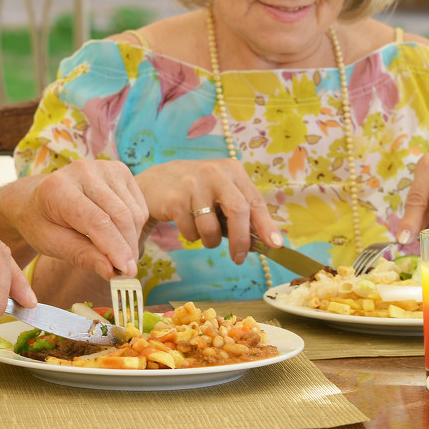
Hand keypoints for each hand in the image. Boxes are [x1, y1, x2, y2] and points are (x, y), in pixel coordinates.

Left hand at [5, 158, 148, 280]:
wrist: (37, 198)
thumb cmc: (41, 223)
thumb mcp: (52, 244)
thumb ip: (81, 256)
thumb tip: (112, 271)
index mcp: (59, 188)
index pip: (97, 221)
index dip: (115, 248)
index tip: (127, 272)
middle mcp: (83, 171)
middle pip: (120, 215)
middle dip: (127, 247)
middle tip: (127, 272)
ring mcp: (104, 167)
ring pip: (133, 212)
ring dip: (132, 239)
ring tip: (119, 255)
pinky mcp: (119, 170)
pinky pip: (138, 205)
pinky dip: (135, 227)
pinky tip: (120, 236)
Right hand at [136, 159, 281, 264]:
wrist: (154, 182)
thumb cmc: (195, 191)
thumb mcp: (220, 190)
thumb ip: (241, 209)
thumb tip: (264, 240)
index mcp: (232, 171)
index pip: (255, 201)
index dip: (267, 225)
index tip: (275, 246)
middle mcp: (215, 173)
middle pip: (238, 211)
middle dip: (241, 240)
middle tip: (238, 258)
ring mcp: (194, 184)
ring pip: (212, 227)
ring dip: (210, 241)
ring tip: (205, 234)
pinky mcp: (175, 199)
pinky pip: (191, 231)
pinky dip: (191, 236)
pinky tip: (186, 224)